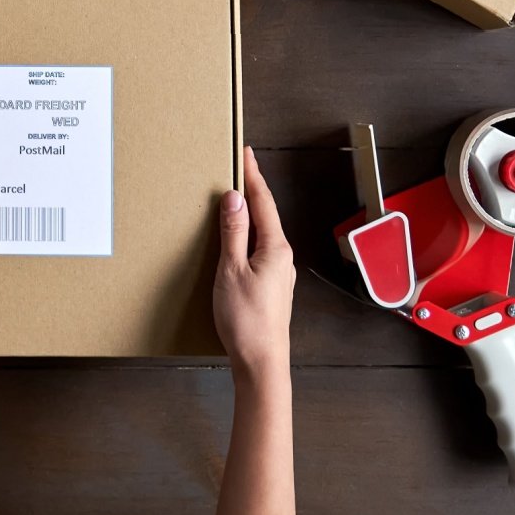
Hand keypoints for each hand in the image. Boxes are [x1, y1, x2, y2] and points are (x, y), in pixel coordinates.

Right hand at [213, 147, 296, 377]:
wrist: (261, 361)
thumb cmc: (246, 321)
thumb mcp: (231, 271)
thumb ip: (233, 234)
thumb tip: (234, 200)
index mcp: (275, 248)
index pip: (263, 203)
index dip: (252, 176)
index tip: (246, 153)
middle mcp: (282, 257)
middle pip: (266, 215)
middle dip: (252, 191)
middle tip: (239, 168)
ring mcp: (279, 273)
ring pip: (263, 234)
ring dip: (249, 214)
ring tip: (235, 199)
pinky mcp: (271, 286)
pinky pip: (259, 250)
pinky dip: (247, 236)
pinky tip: (237, 239)